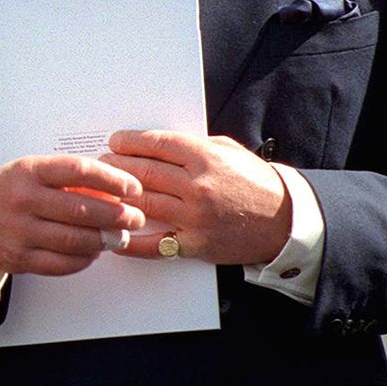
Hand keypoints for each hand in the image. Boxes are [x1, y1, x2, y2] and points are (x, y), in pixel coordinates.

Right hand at [0, 154, 146, 275]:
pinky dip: (84, 259)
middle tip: (135, 217)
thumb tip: (112, 191)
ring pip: (75, 239)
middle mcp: (23, 200)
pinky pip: (61, 263)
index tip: (131, 187)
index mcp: (28, 171)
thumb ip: (67, 179)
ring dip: (105, 240)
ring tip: (119, 237)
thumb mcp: (30, 172)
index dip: (112, 179)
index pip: (79, 171)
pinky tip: (93, 252)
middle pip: (82, 209)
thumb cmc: (5, 192)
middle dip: (117, 215)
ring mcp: (20, 231)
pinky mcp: (19, 258)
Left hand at [102, 129, 289, 265]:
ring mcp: (195, 216)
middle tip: (101, 163)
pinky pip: (153, 244)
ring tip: (102, 191)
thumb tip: (155, 144)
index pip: (155, 144)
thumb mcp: (228, 152)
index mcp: (205, 157)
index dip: (128, 142)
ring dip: (116, 196)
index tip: (115, 142)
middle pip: (142, 172)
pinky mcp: (195, 244)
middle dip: (115, 166)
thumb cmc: (255, 182)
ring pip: (142, 202)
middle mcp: (198, 185)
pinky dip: (129, 240)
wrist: (286, 221)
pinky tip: (113, 234)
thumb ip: (193, 146)